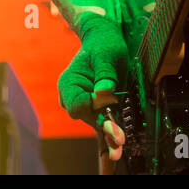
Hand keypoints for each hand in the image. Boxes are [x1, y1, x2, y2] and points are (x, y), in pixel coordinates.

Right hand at [56, 13, 128, 160]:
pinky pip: (104, 122)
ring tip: (118, 148)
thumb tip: (104, 91)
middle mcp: (74, 97)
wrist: (105, 40)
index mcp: (69, 83)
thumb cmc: (103, 43)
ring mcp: (87, 104)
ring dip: (108, 136)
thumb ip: (104, 72)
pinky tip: (116, 148)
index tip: (109, 106)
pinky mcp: (100, 108)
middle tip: (118, 139)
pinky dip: (111, 133)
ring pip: (96, 124)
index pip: (77, 104)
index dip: (92, 108)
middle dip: (103, 128)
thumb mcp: (105, 53)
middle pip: (86, 118)